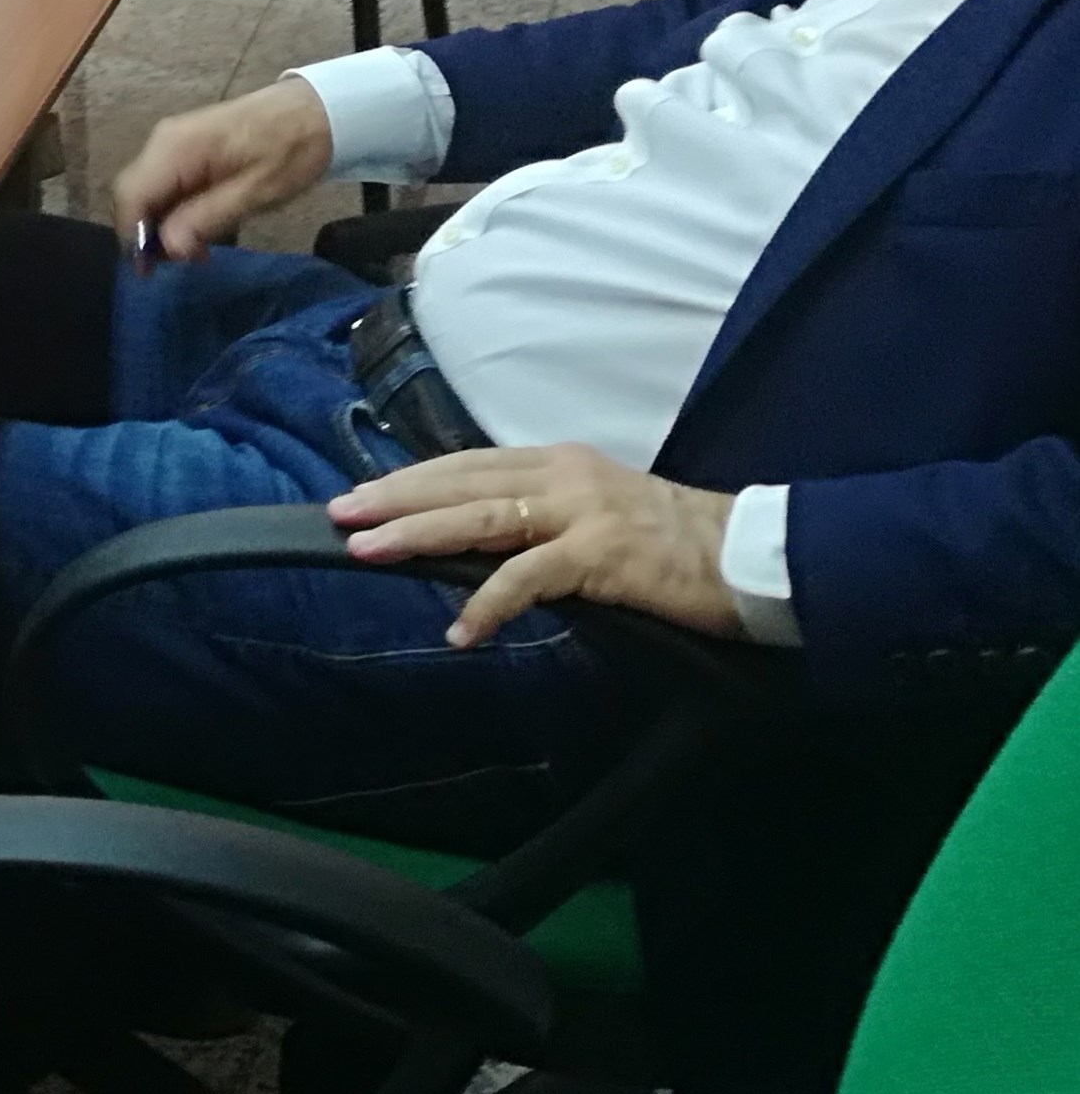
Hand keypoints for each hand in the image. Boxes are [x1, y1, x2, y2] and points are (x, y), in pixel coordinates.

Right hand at [110, 77, 333, 266]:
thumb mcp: (256, 192)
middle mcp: (163, 141)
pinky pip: (164, 182)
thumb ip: (207, 218)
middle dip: (147, 233)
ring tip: (196, 252)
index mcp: (176, 149)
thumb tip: (168, 248)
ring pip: (147, 190)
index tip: (150, 271)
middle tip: (179, 264)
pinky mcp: (185, 146)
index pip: (130, 196)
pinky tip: (200, 227)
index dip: (132, 237)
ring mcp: (173, 141)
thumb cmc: (292, 150)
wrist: (318, 108)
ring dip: (162, 224)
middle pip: (133, 194)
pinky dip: (174, 209)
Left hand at [333, 446, 745, 647]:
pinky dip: (488, 604)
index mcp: (560, 462)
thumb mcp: (597, 515)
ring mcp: (583, 510)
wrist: (754, 556)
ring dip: (418, 535)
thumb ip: (541, 519)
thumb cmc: (676, 545)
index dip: (410, 478)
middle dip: (394, 498)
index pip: (467, 463)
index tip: (362, 494)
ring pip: (480, 517)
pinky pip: (527, 578)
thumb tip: (478, 540)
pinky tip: (461, 631)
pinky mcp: (602, 554)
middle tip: (340, 515)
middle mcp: (564, 474)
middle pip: (459, 481)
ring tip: (368, 552)